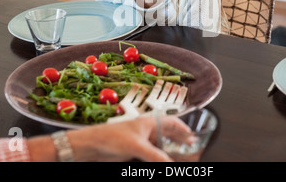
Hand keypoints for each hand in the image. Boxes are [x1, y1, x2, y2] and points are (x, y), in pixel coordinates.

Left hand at [67, 115, 189, 161]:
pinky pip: (152, 158)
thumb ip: (155, 156)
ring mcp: (141, 144)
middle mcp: (147, 132)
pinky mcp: (135, 154)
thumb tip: (170, 164)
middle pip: (168, 137)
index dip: (183, 128)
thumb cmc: (110, 137)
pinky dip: (159, 161)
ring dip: (170, 155)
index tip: (193, 136)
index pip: (171, 122)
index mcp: (149, 122)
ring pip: (161, 150)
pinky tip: (164, 164)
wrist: (92, 147)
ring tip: (181, 160)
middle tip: (191, 151)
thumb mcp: (136, 145)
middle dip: (179, 144)